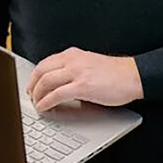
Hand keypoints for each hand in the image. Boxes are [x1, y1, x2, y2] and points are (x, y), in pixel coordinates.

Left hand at [26, 47, 143, 111]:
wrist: (132, 76)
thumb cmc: (114, 73)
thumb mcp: (89, 64)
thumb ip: (73, 69)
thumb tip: (58, 84)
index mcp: (73, 54)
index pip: (45, 63)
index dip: (34, 76)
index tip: (31, 84)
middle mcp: (72, 60)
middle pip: (41, 71)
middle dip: (32, 85)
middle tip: (30, 95)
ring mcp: (77, 72)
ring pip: (46, 82)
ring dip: (37, 95)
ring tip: (37, 103)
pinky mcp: (82, 86)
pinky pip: (56, 94)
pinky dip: (46, 102)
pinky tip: (44, 107)